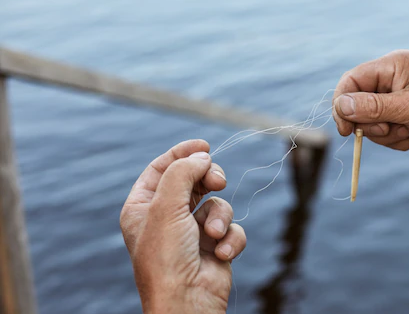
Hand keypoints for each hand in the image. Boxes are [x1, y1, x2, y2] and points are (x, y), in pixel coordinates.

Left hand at [121, 139, 246, 313]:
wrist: (187, 301)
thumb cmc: (166, 258)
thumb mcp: (166, 206)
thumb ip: (182, 173)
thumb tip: (203, 156)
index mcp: (143, 207)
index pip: (162, 169)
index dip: (183, 154)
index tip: (204, 145)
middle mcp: (166, 217)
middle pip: (194, 181)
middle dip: (209, 180)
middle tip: (217, 181)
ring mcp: (192, 233)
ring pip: (217, 204)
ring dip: (219, 217)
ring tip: (212, 235)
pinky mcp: (214, 246)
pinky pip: (231, 229)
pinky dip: (230, 239)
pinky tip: (221, 254)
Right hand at [332, 50, 408, 181]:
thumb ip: (373, 107)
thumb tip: (342, 106)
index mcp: (392, 66)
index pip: (352, 81)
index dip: (344, 104)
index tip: (346, 129)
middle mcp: (392, 80)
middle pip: (359, 106)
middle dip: (374, 125)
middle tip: (392, 128)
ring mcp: (398, 100)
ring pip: (372, 124)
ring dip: (389, 135)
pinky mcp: (405, 118)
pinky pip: (387, 134)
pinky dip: (399, 140)